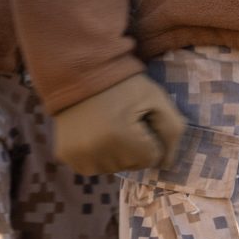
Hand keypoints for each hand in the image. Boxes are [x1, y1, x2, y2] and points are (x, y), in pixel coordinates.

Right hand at [52, 71, 185, 175]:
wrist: (78, 70)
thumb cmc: (121, 83)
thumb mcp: (155, 97)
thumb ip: (172, 130)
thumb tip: (166, 165)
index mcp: (121, 138)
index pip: (152, 158)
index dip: (149, 136)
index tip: (136, 117)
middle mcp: (97, 153)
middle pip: (132, 164)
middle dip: (133, 145)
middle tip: (120, 119)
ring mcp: (79, 157)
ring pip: (114, 168)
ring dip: (115, 151)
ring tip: (105, 124)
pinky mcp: (67, 157)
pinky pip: (94, 167)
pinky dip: (97, 154)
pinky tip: (93, 133)